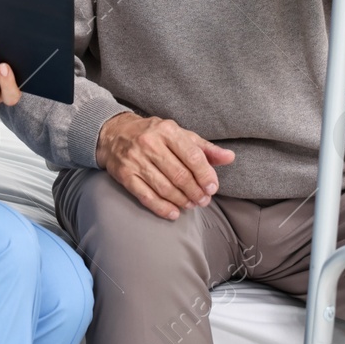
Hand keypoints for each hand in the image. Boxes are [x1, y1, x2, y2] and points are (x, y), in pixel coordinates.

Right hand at [95, 112, 235, 219]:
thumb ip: (205, 148)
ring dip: (182, 200)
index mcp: (167, 130)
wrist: (114, 133)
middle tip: (203, 200)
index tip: (212, 188)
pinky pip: (146, 196)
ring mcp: (136, 160)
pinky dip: (162, 208)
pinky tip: (173, 213)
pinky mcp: (125, 175)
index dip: (205, 175)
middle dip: (195, 191)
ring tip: (191, 204)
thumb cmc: (154, 135)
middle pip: (179, 175)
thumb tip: (230, 157)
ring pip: (164, 187)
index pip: (192, 156)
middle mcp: (150, 143)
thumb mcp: (180, 135)